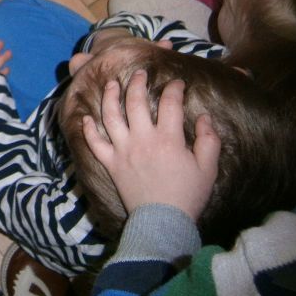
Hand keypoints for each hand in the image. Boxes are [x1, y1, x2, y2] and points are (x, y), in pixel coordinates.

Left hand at [81, 72, 219, 221]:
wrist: (163, 222)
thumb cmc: (188, 195)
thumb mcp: (208, 168)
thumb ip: (208, 140)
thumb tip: (204, 117)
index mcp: (168, 139)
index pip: (170, 103)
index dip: (174, 89)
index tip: (178, 83)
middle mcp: (142, 139)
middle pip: (136, 102)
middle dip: (138, 83)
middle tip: (140, 73)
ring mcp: (123, 150)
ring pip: (111, 116)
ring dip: (110, 96)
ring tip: (112, 84)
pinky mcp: (110, 163)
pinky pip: (95, 143)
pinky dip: (88, 129)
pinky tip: (86, 117)